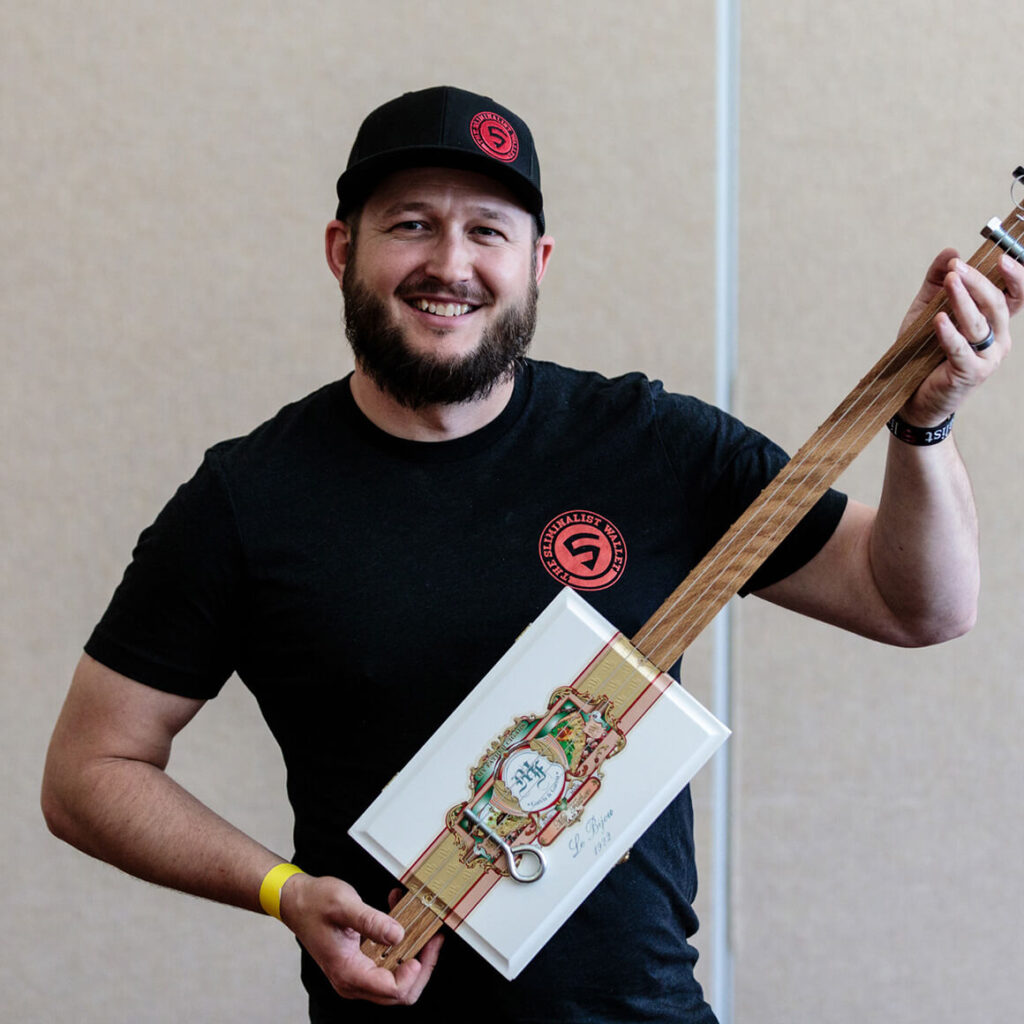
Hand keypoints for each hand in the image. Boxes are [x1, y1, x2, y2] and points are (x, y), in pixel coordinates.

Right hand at [279, 874, 442, 1005]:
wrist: (297, 902)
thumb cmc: (315, 904)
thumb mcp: (344, 905)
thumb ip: (372, 921)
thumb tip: (398, 936)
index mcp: (349, 972)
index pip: (392, 990)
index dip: (413, 973)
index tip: (423, 948)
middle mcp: (353, 981)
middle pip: (399, 993)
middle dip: (421, 967)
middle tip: (432, 939)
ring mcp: (356, 975)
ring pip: (397, 981)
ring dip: (413, 955)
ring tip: (422, 927)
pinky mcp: (360, 964)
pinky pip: (388, 965)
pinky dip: (400, 946)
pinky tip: (401, 919)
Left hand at [897, 249, 1023, 425]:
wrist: (912, 397)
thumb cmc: (923, 353)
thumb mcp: (927, 311)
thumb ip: (937, 283)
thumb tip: (949, 252)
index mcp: (994, 322)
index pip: (1015, 295)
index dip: (1016, 276)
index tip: (1001, 257)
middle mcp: (997, 339)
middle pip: (995, 304)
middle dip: (977, 282)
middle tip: (956, 268)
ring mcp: (987, 358)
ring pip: (979, 323)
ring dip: (963, 300)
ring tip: (949, 282)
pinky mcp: (970, 373)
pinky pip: (961, 349)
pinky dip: (949, 333)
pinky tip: (938, 320)